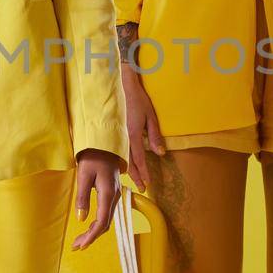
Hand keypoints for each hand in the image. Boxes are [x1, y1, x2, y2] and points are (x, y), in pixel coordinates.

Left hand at [72, 150, 121, 249]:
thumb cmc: (93, 157)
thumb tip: (81, 218)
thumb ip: (83, 197)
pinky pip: (107, 213)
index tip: (80, 245)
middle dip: (91, 237)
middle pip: (105, 224)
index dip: (91, 236)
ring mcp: (116, 195)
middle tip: (76, 246)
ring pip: (107, 219)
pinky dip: (98, 223)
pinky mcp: (113, 193)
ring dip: (94, 231)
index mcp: (108, 193)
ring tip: (80, 240)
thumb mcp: (83, 175)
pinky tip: (89, 227)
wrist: (105, 143)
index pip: (101, 222)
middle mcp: (115, 197)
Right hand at [121, 69, 164, 191]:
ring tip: (133, 179)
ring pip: (121, 157)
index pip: (139, 159)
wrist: (119, 85)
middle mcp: (123, 137)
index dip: (143, 173)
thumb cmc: (137, 99)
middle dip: (136, 176)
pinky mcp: (112, 132)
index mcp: (133, 134)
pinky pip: (116, 149)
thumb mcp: (150, 116)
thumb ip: (155, 135)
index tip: (147, 184)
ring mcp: (116, 135)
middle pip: (129, 162)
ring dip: (128, 169)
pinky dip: (120, 159)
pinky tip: (122, 164)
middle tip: (141, 188)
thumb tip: (161, 153)